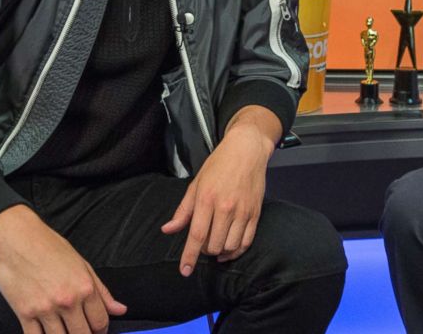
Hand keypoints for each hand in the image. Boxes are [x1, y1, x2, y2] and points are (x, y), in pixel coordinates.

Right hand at [0, 204, 126, 333]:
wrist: (19, 240)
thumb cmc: (50, 248)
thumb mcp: (83, 265)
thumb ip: (102, 291)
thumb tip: (120, 310)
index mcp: (85, 288)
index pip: (100, 322)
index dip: (101, 331)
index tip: (97, 331)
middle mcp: (68, 301)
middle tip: (81, 330)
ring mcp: (45, 309)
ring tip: (64, 331)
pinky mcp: (24, 314)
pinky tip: (46, 333)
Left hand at [161, 106, 280, 274]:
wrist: (247, 150)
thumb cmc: (218, 165)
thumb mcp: (196, 184)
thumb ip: (183, 210)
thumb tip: (167, 230)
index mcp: (206, 199)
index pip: (196, 235)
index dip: (189, 256)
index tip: (184, 271)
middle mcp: (225, 207)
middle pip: (213, 245)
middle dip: (205, 250)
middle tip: (202, 243)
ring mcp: (242, 211)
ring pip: (230, 246)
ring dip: (220, 252)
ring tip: (216, 244)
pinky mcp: (255, 213)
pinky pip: (246, 241)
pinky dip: (236, 251)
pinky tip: (229, 249)